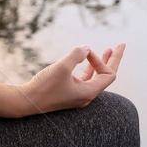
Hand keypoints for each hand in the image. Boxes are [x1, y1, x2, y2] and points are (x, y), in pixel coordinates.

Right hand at [10, 43, 124, 116]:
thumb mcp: (62, 67)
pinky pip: (84, 78)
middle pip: (106, 76)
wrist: (26, 101)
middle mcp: (86, 96)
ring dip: (100, 62)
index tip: (86, 52)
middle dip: (113, 60)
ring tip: (108, 50)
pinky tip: (86, 59)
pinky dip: (88, 67)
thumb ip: (76, 55)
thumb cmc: (44, 87)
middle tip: (121, 45)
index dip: (102, 60)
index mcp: (89, 93)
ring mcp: (78, 95)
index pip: (108, 75)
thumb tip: (86, 48)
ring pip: (95, 77)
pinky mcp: (69, 92)